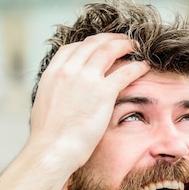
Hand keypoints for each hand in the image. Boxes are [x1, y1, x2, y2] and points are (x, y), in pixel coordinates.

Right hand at [27, 33, 149, 171]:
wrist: (52, 150)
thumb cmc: (48, 139)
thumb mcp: (44, 106)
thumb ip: (55, 94)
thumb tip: (61, 98)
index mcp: (53, 73)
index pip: (72, 48)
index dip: (88, 44)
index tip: (98, 47)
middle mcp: (69, 70)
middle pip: (92, 44)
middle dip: (109, 39)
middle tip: (122, 41)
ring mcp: (86, 79)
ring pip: (110, 50)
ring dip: (125, 45)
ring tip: (135, 47)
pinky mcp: (104, 92)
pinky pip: (126, 71)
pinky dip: (137, 66)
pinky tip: (144, 66)